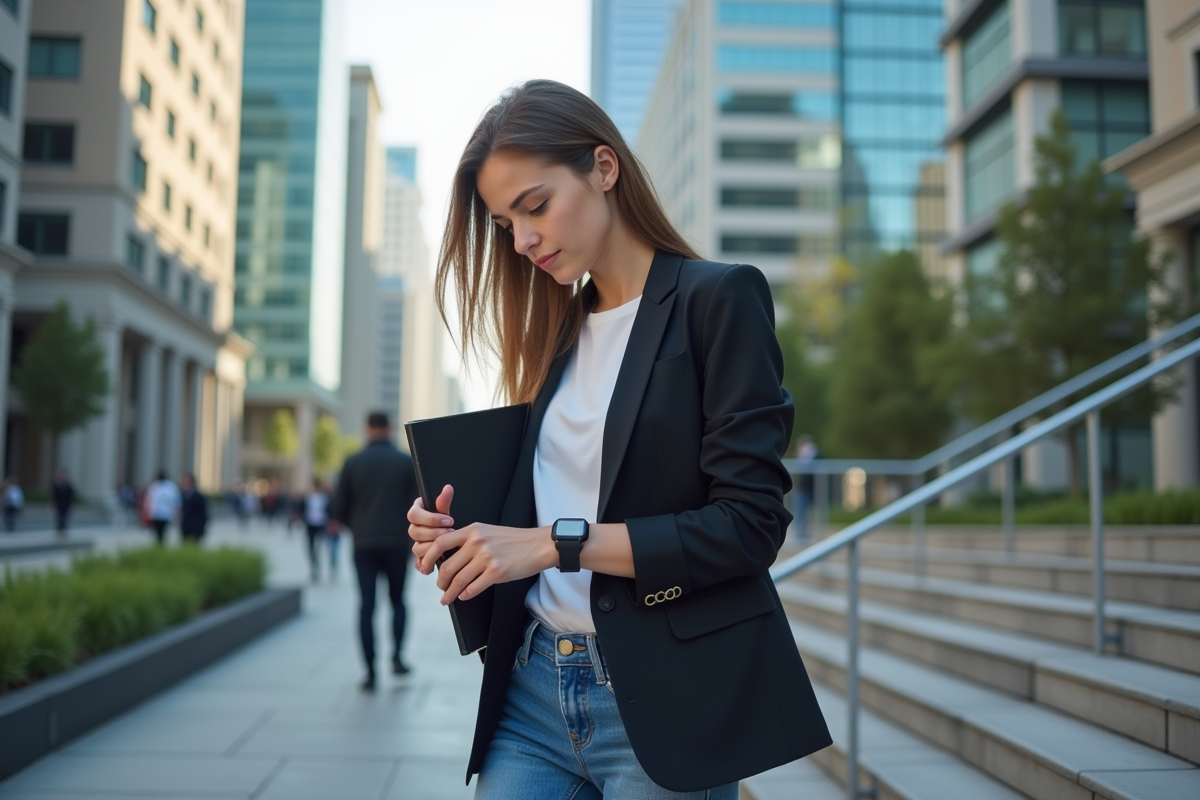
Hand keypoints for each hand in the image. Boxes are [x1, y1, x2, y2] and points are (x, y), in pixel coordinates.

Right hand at [407, 484, 454, 567]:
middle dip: (433, 533)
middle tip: (450, 532)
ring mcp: (417, 544)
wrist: (456, 540)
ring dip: (433, 547)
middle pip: (414, 532)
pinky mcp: (421, 558)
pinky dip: (426, 565)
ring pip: (417, 548)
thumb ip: (444, 502)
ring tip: (449, 545)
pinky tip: (438, 562)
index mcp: (417, 513)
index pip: (413, 515)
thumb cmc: (448, 522)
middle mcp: (415, 529)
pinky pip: (418, 563)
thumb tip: (448, 488)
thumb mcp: (446, 512)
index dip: (430, 519)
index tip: (448, 520)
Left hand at [424, 522, 555, 604]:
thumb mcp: (487, 531)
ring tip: (447, 598)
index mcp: (472, 530)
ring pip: (458, 580)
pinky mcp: (497, 572)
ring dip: (449, 593)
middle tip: (440, 588)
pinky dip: (465, 595)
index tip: (425, 567)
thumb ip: (468, 540)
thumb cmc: (513, 540)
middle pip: (447, 566)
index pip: (440, 543)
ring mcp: (487, 557)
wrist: (538, 544)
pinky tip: (464, 596)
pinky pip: (473, 588)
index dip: (428, 558)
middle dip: (439, 582)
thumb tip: (447, 557)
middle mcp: (477, 542)